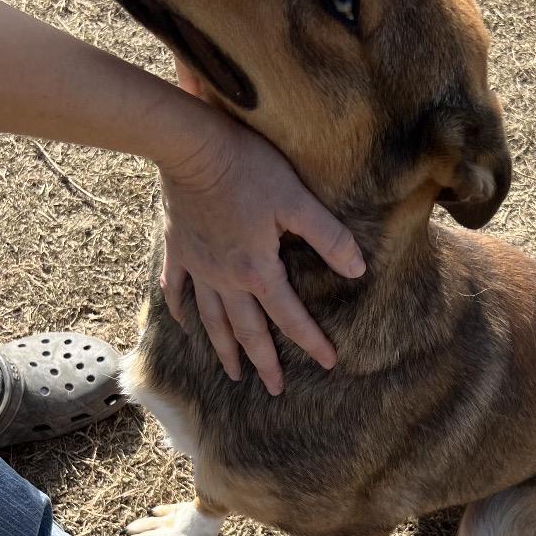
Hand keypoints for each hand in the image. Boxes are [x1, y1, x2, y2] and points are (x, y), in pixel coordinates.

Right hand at [158, 62, 364, 394]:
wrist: (191, 146)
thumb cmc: (248, 168)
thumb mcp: (297, 200)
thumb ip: (328, 237)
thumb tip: (358, 269)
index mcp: (257, 270)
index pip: (290, 316)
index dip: (311, 341)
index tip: (329, 362)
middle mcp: (225, 278)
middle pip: (247, 330)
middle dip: (263, 362)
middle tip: (274, 390)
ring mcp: (198, 266)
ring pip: (211, 320)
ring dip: (223, 348)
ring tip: (232, 373)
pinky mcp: (178, 248)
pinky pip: (177, 289)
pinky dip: (181, 310)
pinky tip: (185, 325)